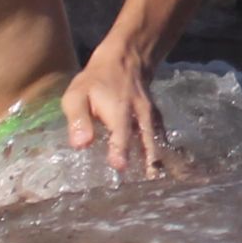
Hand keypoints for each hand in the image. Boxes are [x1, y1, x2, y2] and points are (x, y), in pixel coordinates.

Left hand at [62, 43, 167, 175]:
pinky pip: (161, 136)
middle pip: (148, 138)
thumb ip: (78, 120)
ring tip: (158, 180)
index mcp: (119, 109)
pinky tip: (162, 169)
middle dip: (150, 161)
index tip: (120, 167)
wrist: (127, 59)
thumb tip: (81, 144)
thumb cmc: (96, 81)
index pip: (121, 132)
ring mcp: (151, 115)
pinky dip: (163, 151)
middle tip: (151, 183)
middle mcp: (140, 114)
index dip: (120, 149)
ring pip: (158, 138)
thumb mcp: (77, 95)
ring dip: (160, 159)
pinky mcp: (156, 118)